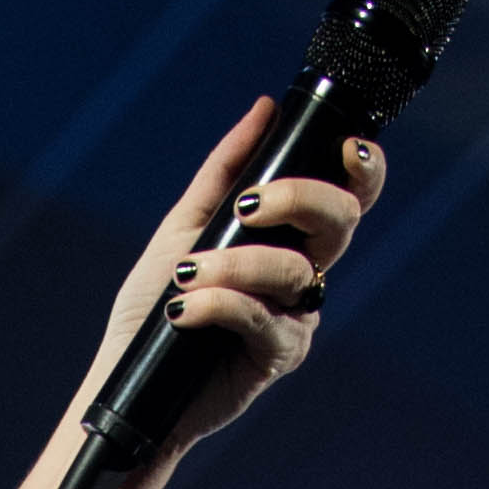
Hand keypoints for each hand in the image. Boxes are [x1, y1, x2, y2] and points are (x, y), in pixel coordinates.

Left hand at [83, 101, 384, 461]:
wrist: (125, 380)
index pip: (346, 196)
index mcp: (291, 238)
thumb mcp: (183, 226)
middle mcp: (303, 274)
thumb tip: (265, 108)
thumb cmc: (153, 306)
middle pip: (341, 222)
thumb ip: (224, 171)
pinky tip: (183, 308)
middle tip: (247, 205)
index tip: (344, 147)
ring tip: (186, 275)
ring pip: (294, 271)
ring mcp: (296, 317)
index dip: (363, 170)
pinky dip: (220, 305)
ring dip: (236, 264)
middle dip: (299, 198)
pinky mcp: (277, 358)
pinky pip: (263, 318)